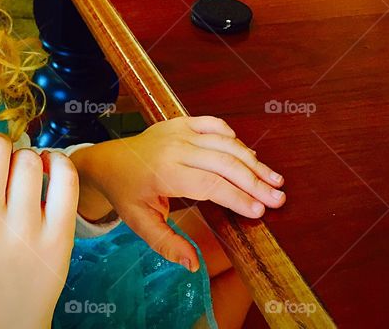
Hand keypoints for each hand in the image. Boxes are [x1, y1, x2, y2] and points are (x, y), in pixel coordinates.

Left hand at [73, 116, 284, 271]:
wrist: (109, 160)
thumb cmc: (127, 194)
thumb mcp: (140, 223)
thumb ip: (167, 244)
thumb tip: (193, 265)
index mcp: (165, 172)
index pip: (210, 185)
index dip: (237, 197)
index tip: (260, 211)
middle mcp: (175, 147)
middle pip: (224, 163)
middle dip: (255, 182)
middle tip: (278, 198)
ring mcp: (179, 131)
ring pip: (224, 143)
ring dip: (252, 161)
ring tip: (274, 179)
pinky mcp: (181, 122)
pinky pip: (214, 124)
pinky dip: (233, 138)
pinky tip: (249, 156)